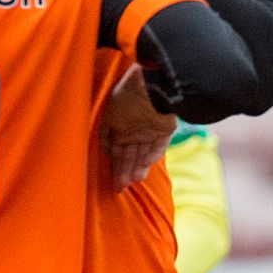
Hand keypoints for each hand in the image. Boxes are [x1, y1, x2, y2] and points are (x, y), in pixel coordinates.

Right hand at [102, 66, 175, 191]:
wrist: (153, 83)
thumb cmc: (126, 96)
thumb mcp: (109, 115)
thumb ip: (107, 134)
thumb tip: (108, 151)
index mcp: (119, 124)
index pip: (116, 149)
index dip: (115, 165)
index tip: (113, 182)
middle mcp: (134, 128)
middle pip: (129, 154)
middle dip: (124, 171)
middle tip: (120, 189)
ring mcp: (150, 129)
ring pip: (143, 153)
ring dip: (137, 167)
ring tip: (132, 181)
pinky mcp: (166, 128)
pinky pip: (159, 146)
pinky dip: (152, 156)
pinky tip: (144, 167)